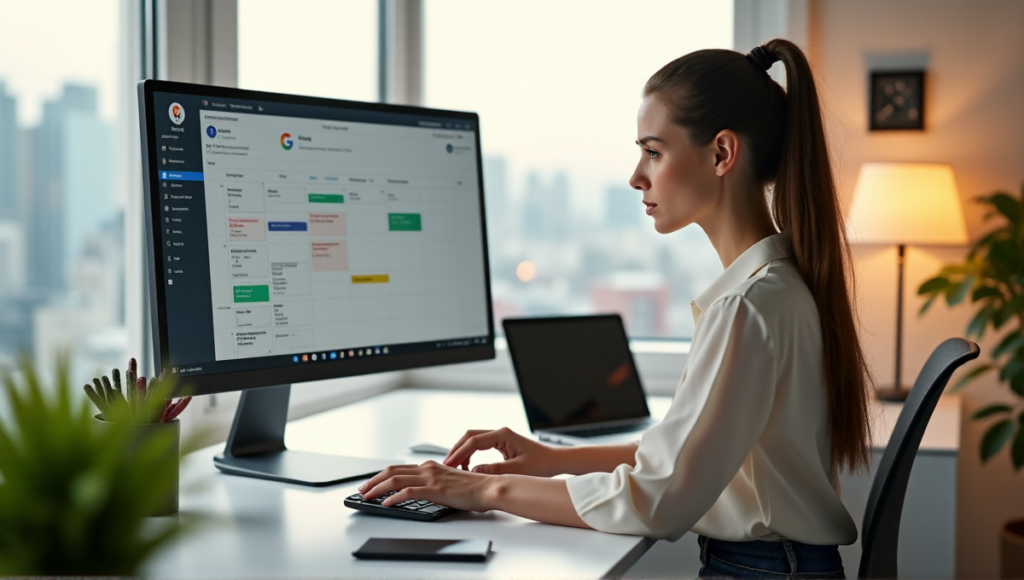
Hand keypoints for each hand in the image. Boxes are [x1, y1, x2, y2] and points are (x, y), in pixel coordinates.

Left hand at [358, 461, 496, 511]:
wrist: (487, 488)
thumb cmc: (472, 489)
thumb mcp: (447, 482)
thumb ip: (432, 484)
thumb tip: (417, 492)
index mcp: (430, 466)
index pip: (399, 468)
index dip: (381, 476)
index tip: (371, 483)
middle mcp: (428, 468)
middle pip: (392, 471)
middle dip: (373, 481)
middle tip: (362, 490)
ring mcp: (430, 478)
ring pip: (395, 480)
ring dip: (377, 488)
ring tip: (367, 497)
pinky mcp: (435, 489)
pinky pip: (408, 492)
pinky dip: (393, 498)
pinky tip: (386, 504)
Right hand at [444, 427, 562, 476]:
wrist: (554, 461)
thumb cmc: (541, 464)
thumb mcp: (517, 471)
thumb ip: (494, 471)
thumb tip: (473, 472)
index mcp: (503, 435)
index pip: (474, 441)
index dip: (459, 453)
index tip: (450, 464)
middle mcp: (500, 433)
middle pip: (469, 437)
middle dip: (456, 450)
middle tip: (447, 465)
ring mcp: (500, 437)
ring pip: (473, 440)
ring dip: (462, 452)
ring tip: (454, 468)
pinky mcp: (500, 444)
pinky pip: (479, 446)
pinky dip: (470, 455)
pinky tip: (467, 467)